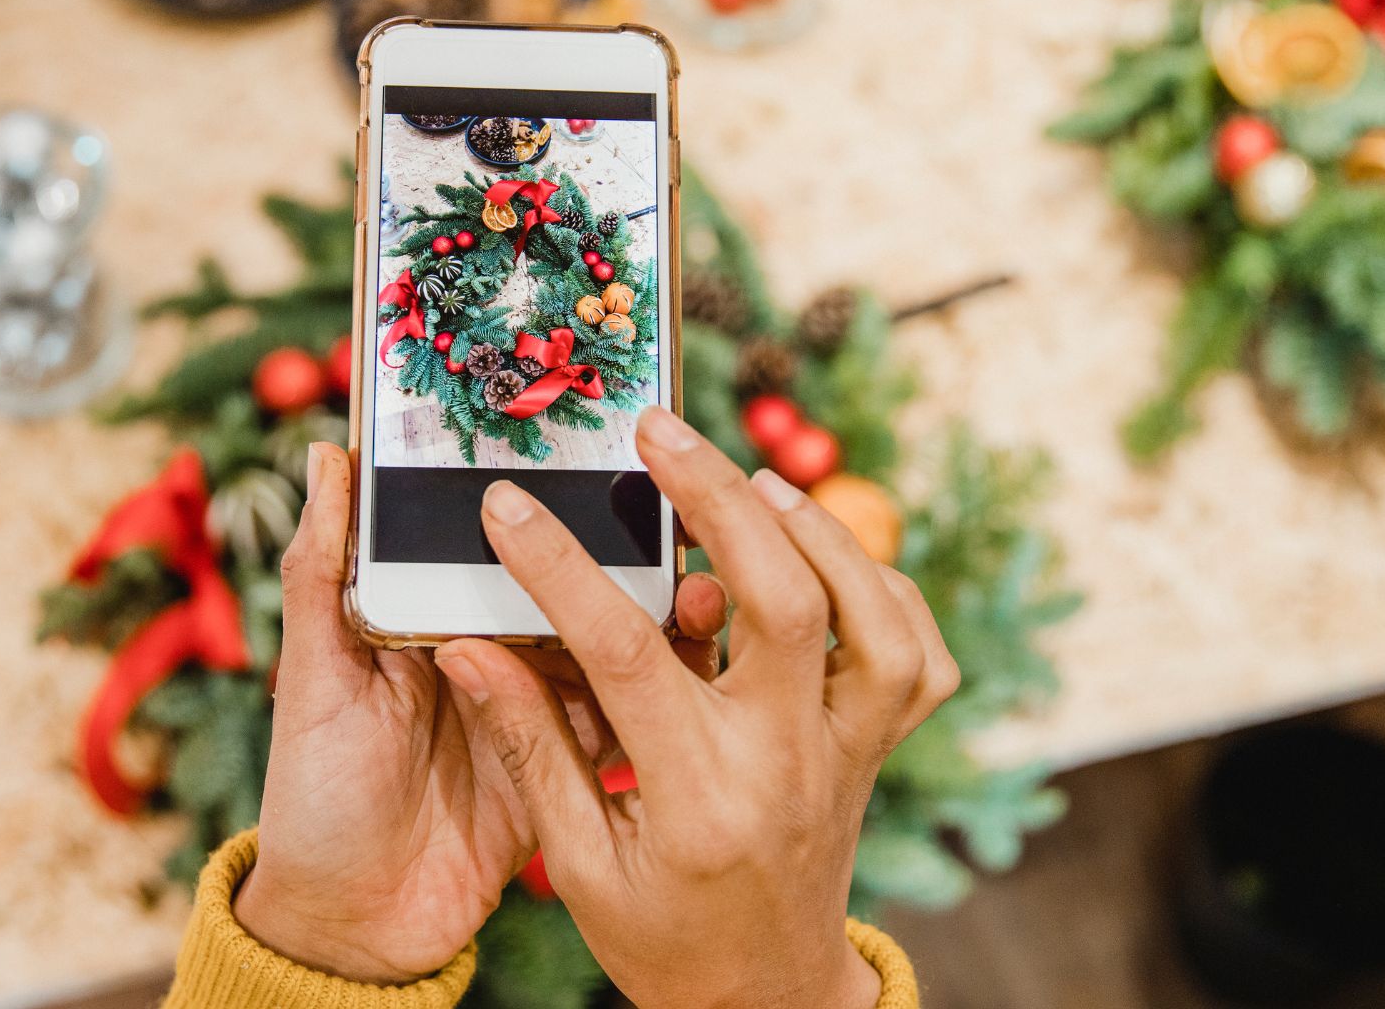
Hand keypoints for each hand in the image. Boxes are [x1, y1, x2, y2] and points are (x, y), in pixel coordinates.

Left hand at [232, 442, 727, 983]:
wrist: (352, 927)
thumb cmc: (314, 796)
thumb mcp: (312, 677)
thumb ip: (322, 573)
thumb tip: (325, 455)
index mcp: (433, 618)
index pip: (492, 544)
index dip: (536, 503)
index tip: (587, 454)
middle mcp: (491, 655)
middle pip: (561, 588)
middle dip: (613, 554)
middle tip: (665, 519)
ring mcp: (536, 712)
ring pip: (603, 648)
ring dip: (647, 619)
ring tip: (693, 583)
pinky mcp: (568, 769)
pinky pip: (621, 723)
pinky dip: (654, 698)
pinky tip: (691, 666)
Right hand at [432, 408, 958, 1008]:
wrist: (763, 997)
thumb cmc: (660, 935)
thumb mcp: (576, 860)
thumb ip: (530, 746)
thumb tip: (470, 645)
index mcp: (695, 798)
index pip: (626, 655)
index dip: (559, 570)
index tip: (509, 506)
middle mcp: (785, 763)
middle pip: (781, 602)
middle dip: (719, 498)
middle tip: (660, 432)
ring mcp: (845, 752)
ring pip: (873, 618)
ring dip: (819, 531)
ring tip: (751, 481)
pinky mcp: (877, 747)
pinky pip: (915, 654)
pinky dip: (880, 586)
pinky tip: (820, 552)